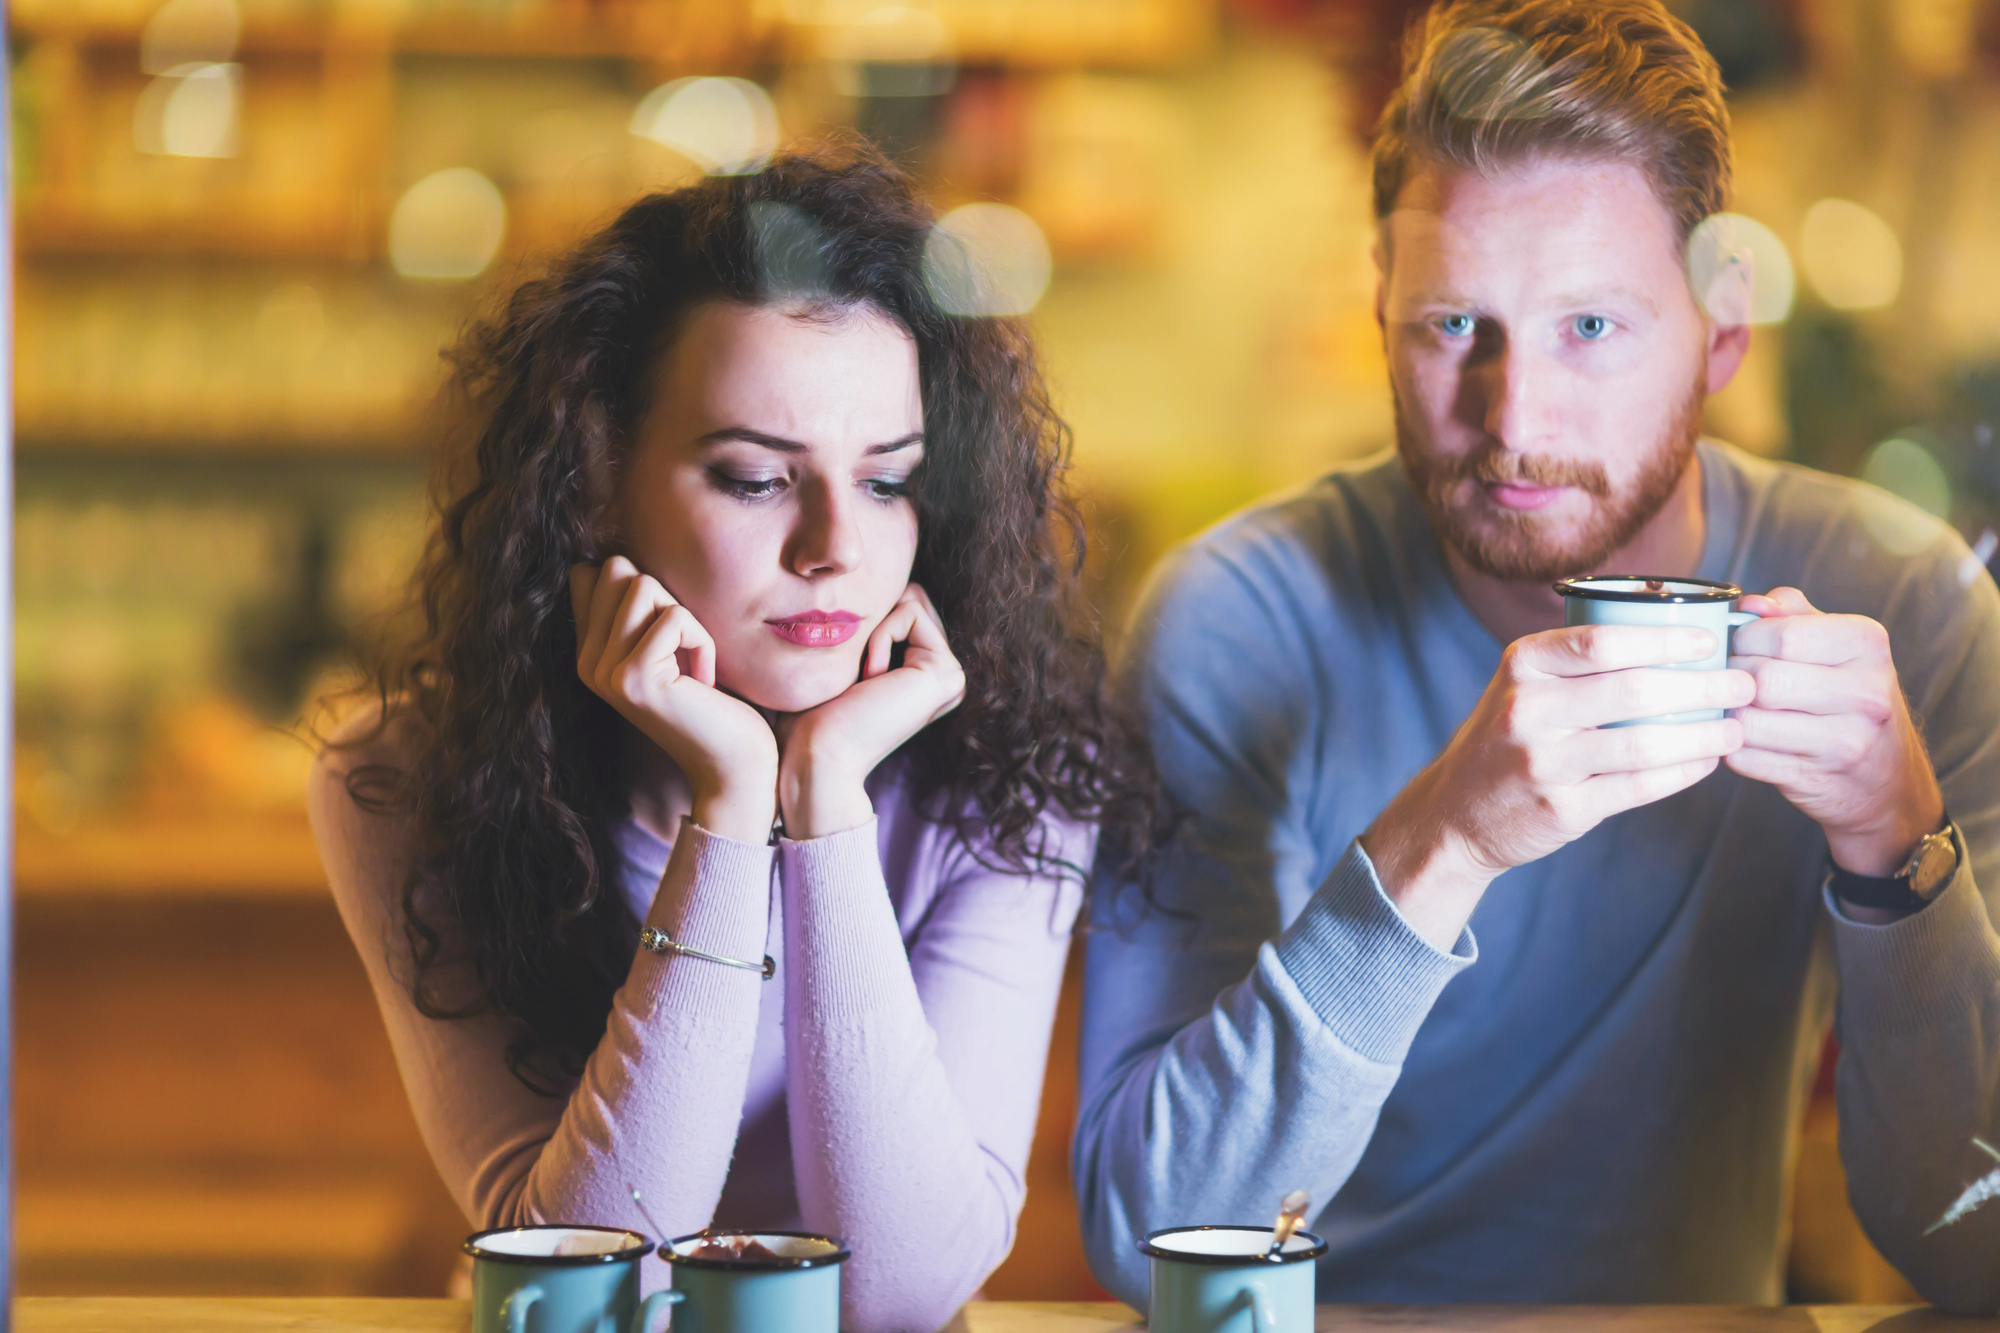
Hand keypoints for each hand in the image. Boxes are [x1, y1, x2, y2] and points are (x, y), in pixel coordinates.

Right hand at [570, 557, 777, 841]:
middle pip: (616, 569)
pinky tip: (703, 680)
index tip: (666, 635)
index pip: (589, 573)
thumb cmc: (714, 702)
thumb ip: (636, 610)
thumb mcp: (668, 647)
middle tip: (680, 648)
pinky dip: (702, 641)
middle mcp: (587, 662)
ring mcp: (605, 671)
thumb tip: (612, 558)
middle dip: (663, 596)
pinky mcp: (633, 677)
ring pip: (642, 585)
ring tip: (691, 664)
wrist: (733, 765)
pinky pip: (674, 617)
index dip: (639, 586)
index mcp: (589, 653)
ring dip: (685, 619)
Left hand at [776, 584, 966, 838]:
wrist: (817, 758)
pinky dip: (879, 637)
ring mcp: (950, 675)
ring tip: (863, 678)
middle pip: (910, 597)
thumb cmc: (810, 716)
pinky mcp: (946, 673)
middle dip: (874, 622)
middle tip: (856, 674)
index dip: (866, 620)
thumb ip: (863, 626)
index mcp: (922, 673)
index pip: (900, 604)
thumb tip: (863, 581)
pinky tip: (870, 679)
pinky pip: (910, 612)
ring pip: (911, 600)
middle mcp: (943, 675)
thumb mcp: (839, 660)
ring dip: (873, 632)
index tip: (848, 672)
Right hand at [1362, 624, 1751, 948]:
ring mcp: (1542, 763)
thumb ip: (1578, 660)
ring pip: (1642, 743)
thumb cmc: (1509, 736)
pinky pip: (1637, 787)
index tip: (1709, 640)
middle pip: (1632, 690)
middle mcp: (1527, 710)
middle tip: (1742, 685)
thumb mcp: (1523, 685)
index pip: (1603, 641)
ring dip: (1701, 734)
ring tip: (1734, 728)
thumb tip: (1674, 632)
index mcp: (1522, 665)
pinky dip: (1680, 773)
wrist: (1456, 812)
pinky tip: (1705, 763)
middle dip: (1701, 686)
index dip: (1664, 639)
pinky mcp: (1560, 809)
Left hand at [1727, 587, 1942, 886]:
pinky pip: (1744, 757)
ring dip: (1727, 713)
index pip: (1782, 635)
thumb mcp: (1839, 646)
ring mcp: (1844, 742)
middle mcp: (1866, 693)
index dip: (1744, 638)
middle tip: (1728, 677)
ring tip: (1732, 705)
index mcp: (1868, 646)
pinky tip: (1742, 737)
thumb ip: (1793, 615)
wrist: (1887, 779)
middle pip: (1762, 679)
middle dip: (1731, 676)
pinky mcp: (1814, 779)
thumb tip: (1750, 603)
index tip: (1739, 644)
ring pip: (1748, 721)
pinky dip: (1731, 747)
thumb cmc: (1850, 698)